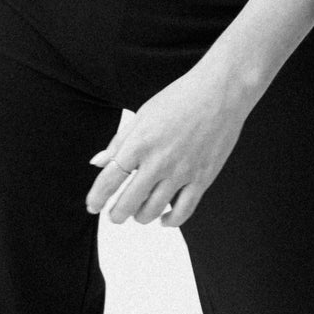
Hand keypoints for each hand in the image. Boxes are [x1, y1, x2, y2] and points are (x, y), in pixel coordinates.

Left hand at [86, 65, 252, 228]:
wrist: (221, 92)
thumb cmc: (181, 98)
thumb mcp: (144, 114)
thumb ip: (119, 142)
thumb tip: (98, 162)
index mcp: (140, 143)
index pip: (109, 180)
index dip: (97, 198)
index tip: (93, 206)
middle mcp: (158, 161)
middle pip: (127, 203)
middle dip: (116, 214)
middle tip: (114, 215)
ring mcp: (181, 172)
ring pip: (152, 212)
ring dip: (139, 217)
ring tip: (137, 213)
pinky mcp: (202, 179)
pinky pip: (182, 211)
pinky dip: (169, 221)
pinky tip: (163, 218)